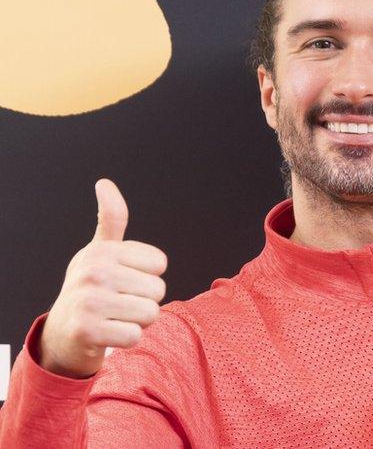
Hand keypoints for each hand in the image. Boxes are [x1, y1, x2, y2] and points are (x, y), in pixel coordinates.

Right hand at [38, 179, 166, 378]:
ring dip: (138, 321)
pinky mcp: (87, 330)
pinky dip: (127, 339)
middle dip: (144, 301)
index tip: (124, 281)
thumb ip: (111, 218)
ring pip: (150, 313)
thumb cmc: (90, 288)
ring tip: (115, 317)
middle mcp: (93, 271)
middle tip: (119, 304)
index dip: (148, 276)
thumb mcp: (101, 251)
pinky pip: (135, 335)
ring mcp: (88, 300)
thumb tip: (104, 183)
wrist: (63, 332)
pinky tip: (108, 333)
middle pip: (158, 290)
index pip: (160, 263)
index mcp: (102, 251)